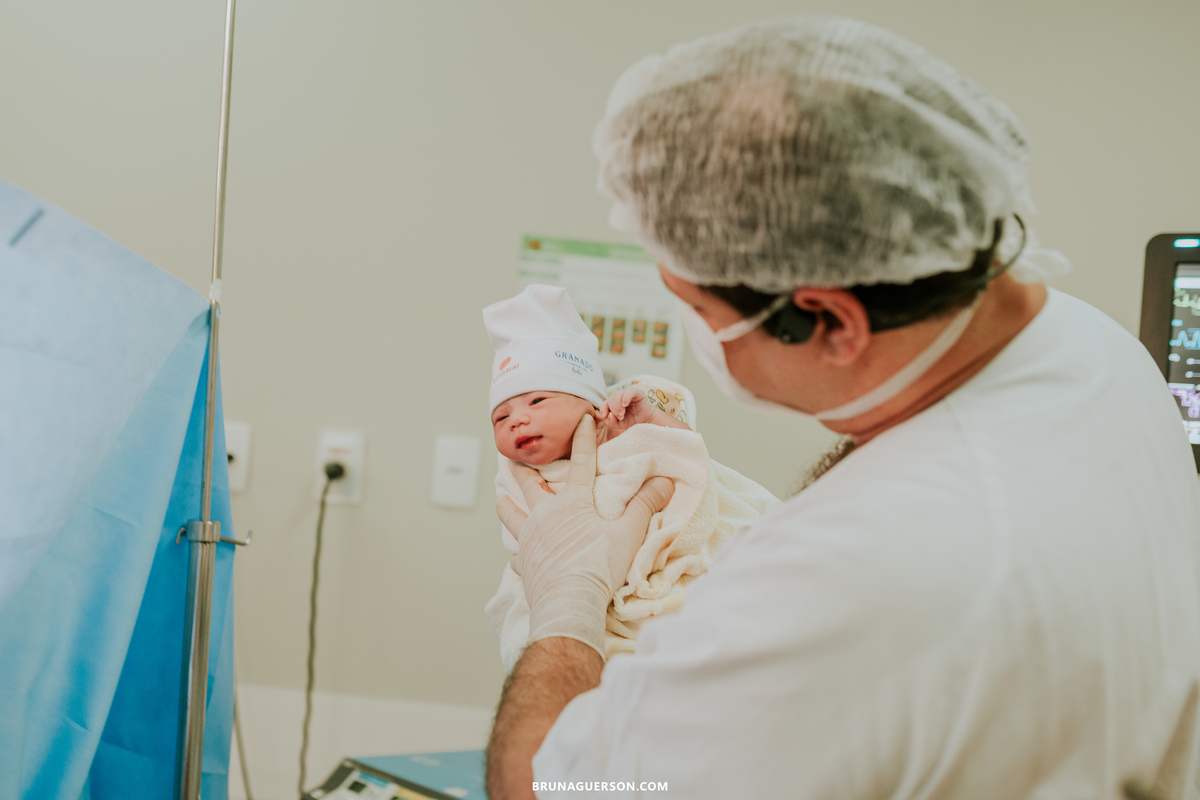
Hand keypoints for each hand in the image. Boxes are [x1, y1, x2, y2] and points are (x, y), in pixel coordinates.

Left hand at [496, 415, 673, 655]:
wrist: (568, 604)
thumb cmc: (599, 567)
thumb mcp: (629, 534)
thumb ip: (645, 505)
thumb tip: (664, 481)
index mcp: (572, 503)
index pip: (581, 461)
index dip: (583, 438)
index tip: (582, 418)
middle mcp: (545, 515)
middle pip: (531, 485)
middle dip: (525, 468)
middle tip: (516, 456)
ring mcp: (530, 538)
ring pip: (512, 515)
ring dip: (507, 504)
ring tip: (501, 498)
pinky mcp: (525, 562)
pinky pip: (516, 552)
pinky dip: (516, 549)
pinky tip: (516, 551)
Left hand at [599, 387, 653, 434]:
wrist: (647, 421)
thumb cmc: (633, 421)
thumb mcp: (620, 424)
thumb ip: (611, 422)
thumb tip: (608, 415)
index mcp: (614, 404)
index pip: (605, 403)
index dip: (603, 408)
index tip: (605, 415)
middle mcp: (620, 397)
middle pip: (611, 399)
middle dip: (614, 409)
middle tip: (620, 417)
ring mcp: (628, 394)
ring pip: (617, 394)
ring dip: (618, 405)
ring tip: (622, 414)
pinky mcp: (637, 392)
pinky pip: (629, 391)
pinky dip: (625, 397)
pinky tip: (625, 404)